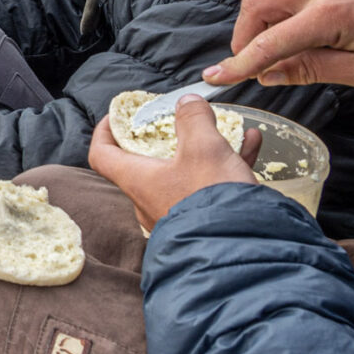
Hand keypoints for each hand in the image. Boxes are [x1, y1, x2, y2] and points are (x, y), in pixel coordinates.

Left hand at [89, 97, 261, 231]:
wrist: (243, 251)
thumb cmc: (212, 199)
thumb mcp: (204, 148)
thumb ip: (193, 119)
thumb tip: (186, 102)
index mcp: (137, 179)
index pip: (102, 154)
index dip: (104, 131)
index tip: (117, 116)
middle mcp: (149, 198)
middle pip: (148, 160)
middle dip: (169, 135)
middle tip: (182, 119)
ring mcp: (176, 211)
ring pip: (186, 170)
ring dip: (206, 145)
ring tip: (229, 126)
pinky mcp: (203, 219)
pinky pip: (209, 185)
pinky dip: (226, 163)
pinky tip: (251, 144)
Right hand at [202, 0, 353, 91]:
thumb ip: (308, 70)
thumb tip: (267, 75)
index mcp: (330, 16)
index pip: (270, 41)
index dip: (239, 62)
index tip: (215, 78)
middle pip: (257, 4)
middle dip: (243, 36)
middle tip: (251, 66)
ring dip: (258, 26)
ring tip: (273, 56)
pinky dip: (276, 18)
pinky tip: (290, 41)